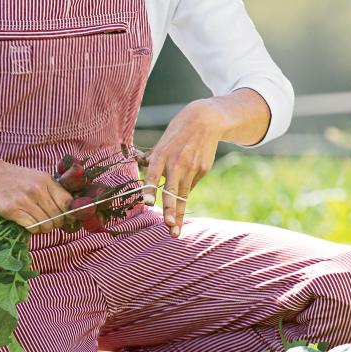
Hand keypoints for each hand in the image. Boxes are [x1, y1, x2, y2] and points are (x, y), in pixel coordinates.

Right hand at [0, 161, 74, 234]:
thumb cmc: (17, 178)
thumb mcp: (38, 177)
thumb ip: (53, 191)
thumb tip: (69, 211)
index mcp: (46, 180)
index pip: (67, 202)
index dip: (70, 214)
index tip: (67, 218)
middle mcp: (36, 190)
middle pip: (58, 216)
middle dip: (56, 223)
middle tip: (50, 222)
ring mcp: (24, 201)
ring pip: (46, 225)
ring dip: (44, 228)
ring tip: (39, 223)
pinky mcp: (12, 211)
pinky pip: (32, 228)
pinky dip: (34, 229)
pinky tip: (29, 223)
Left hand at [142, 100, 224, 236]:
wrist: (205, 120)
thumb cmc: (178, 132)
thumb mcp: (162, 141)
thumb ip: (154, 159)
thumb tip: (145, 173)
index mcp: (162, 154)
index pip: (153, 174)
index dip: (150, 189)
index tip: (147, 202)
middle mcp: (177, 162)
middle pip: (172, 190)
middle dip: (170, 210)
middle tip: (168, 226)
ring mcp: (192, 167)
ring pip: (182, 195)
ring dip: (178, 213)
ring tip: (175, 231)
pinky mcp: (203, 170)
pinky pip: (190, 186)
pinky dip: (184, 192)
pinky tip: (182, 191)